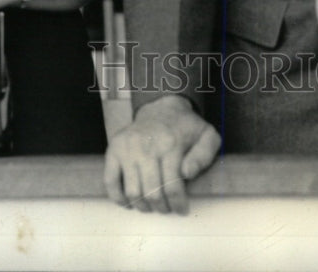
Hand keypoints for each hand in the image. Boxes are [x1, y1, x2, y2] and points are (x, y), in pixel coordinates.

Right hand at [104, 95, 220, 214]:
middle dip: (162, 207)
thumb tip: (187, 173)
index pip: (172, 186)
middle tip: (167, 208)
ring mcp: (127, 147)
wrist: (161, 108)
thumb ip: (205, 155)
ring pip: (132, 192)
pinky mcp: (114, 148)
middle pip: (152, 193)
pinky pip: (110, 181)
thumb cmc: (186, 128)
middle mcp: (146, 145)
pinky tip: (129, 201)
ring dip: (143, 206)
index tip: (182, 210)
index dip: (178, 204)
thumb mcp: (207, 135)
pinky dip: (118, 198)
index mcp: (171, 143)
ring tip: (151, 205)